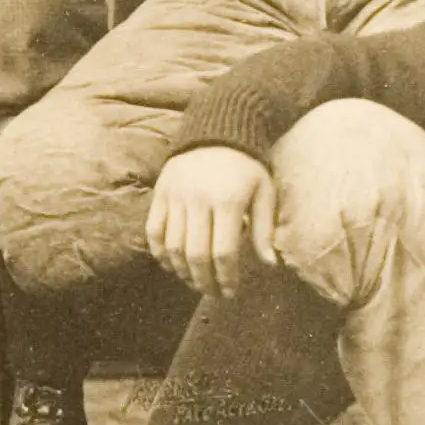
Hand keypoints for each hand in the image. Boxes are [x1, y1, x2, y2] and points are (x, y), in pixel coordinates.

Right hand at [145, 144, 276, 296]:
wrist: (217, 130)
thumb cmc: (247, 165)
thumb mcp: (264, 190)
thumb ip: (265, 228)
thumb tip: (270, 264)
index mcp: (229, 200)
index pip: (224, 251)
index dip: (226, 277)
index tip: (231, 291)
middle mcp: (199, 200)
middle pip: (196, 254)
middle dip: (204, 281)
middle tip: (213, 294)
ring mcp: (176, 197)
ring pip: (172, 247)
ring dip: (182, 271)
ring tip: (195, 282)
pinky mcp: (160, 194)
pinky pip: (154, 232)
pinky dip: (160, 254)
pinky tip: (173, 266)